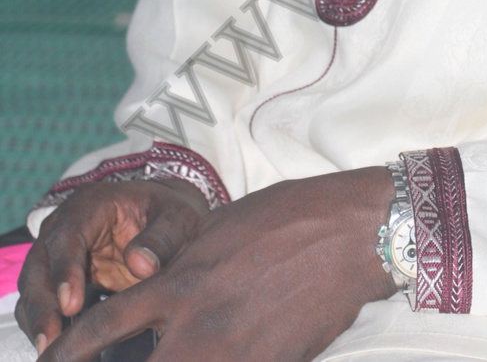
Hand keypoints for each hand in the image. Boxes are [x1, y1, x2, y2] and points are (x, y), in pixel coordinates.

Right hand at [16, 178, 208, 353]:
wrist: (165, 223)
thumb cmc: (169, 217)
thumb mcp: (176, 219)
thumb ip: (162, 238)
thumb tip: (141, 264)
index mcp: (90, 204)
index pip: (68, 236)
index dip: (66, 271)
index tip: (71, 306)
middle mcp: (63, 226)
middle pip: (40, 266)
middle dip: (43, 306)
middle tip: (52, 342)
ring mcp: (55, 254)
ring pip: (33, 288)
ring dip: (38, 321)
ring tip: (51, 352)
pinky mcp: (55, 279)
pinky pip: (39, 304)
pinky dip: (43, 326)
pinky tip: (57, 349)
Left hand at [32, 166, 395, 361]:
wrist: (351, 234)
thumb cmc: (288, 216)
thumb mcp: (219, 226)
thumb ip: (180, 262)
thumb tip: (155, 284)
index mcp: (181, 283)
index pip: (105, 329)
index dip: (71, 350)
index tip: (56, 357)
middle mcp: (199, 329)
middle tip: (120, 361)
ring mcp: (235, 357)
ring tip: (180, 353)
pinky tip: (227, 353)